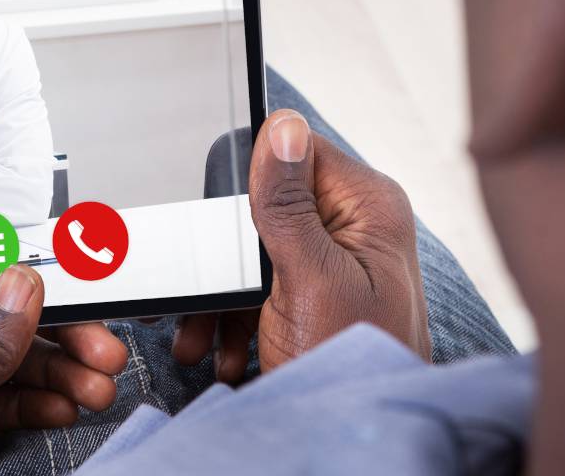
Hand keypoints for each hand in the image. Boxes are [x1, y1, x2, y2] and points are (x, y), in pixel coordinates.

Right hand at [173, 109, 430, 379]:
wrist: (355, 440)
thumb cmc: (352, 365)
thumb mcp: (309, 279)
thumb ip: (289, 203)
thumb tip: (282, 125)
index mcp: (366, 207)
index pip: (296, 153)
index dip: (247, 181)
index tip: (213, 221)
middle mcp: (354, 227)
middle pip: (266, 207)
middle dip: (225, 256)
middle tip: (198, 294)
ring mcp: (336, 263)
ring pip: (256, 253)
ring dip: (222, 297)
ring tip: (201, 337)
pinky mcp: (317, 295)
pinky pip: (263, 287)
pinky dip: (234, 319)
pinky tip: (222, 351)